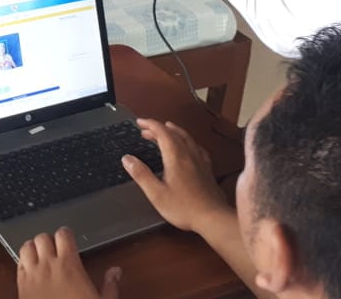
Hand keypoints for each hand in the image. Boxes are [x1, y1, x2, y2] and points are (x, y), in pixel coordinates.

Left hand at [17, 227, 120, 298]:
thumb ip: (110, 286)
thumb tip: (115, 271)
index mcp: (69, 266)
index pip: (63, 235)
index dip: (66, 234)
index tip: (69, 239)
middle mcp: (48, 266)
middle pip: (42, 237)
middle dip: (48, 240)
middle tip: (55, 248)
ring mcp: (32, 275)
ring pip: (26, 246)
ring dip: (33, 248)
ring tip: (41, 256)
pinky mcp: (21, 286)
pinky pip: (18, 264)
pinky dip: (23, 262)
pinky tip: (31, 270)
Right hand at [122, 119, 231, 233]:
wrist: (213, 218)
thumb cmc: (184, 207)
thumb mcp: (156, 193)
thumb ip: (141, 174)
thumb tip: (127, 159)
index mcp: (175, 157)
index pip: (162, 132)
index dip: (149, 124)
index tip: (139, 122)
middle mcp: (188, 155)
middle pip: (173, 133)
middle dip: (158, 128)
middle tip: (146, 130)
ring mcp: (200, 161)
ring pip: (186, 137)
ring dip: (173, 131)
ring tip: (166, 129)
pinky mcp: (207, 168)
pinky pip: (197, 147)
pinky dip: (188, 141)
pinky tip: (188, 146)